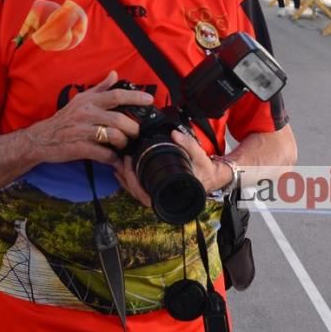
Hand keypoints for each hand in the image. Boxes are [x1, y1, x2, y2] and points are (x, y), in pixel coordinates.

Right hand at [23, 71, 150, 165]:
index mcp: (88, 101)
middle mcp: (86, 113)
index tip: (150, 100)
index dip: (135, 97)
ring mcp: (82, 131)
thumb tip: (114, 74)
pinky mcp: (79, 148)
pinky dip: (112, 158)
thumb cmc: (65, 119)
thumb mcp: (80, 100)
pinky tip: (113, 158)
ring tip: (123, 145)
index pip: (116, 96)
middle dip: (133, 128)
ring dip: (123, 142)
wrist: (42, 139)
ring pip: (113, 136)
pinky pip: (103, 154)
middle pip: (119, 119)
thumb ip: (100, 88)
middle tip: (136, 133)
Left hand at [113, 128, 230, 208]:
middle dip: (125, 177)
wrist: (212, 176)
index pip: (145, 196)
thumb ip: (188, 144)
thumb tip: (174, 134)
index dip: (132, 183)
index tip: (128, 165)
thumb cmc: (205, 170)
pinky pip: (139, 187)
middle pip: (136, 193)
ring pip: (135, 191)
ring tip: (118, 160)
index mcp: (171, 194)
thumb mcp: (200, 156)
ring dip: (125, 177)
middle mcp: (163, 197)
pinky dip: (129, 177)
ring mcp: (159, 194)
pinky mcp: (157, 188)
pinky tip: (122, 167)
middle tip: (121, 159)